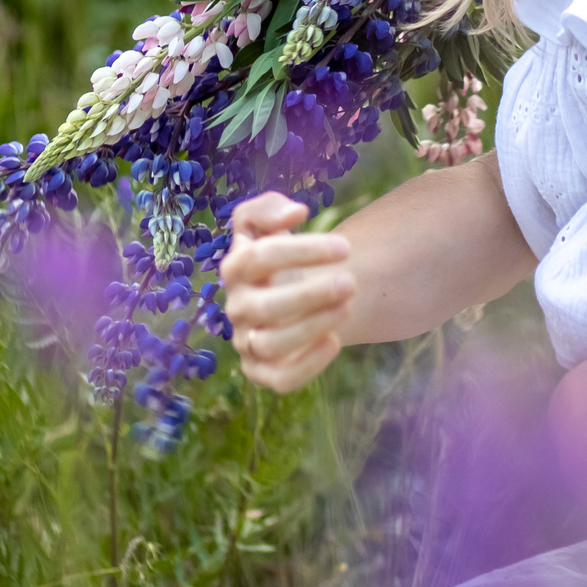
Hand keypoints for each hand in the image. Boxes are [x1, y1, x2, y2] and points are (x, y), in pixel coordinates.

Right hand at [219, 193, 354, 391]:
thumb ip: (269, 207)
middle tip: (350, 283)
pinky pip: (279, 379)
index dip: (303, 250)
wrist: (291, 293)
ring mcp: (247, 341)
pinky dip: (308, 364)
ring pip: (270, 344)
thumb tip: (294, 214)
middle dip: (311, 294)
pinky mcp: (261, 370)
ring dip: (312, 326)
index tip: (345, 246)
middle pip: (264, 306)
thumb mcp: (267, 220)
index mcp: (236, 267)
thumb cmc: (281, 255)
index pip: (259, 258)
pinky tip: (335, 340)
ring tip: (347, 307)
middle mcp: (237, 306)